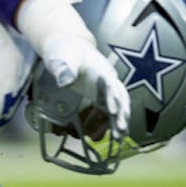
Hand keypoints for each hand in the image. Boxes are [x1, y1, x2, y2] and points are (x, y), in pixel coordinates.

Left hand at [16, 0, 130, 138]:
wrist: (70, 48)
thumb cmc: (66, 52)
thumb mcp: (62, 59)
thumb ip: (64, 70)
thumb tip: (65, 82)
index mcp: (101, 69)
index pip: (111, 84)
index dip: (113, 97)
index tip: (112, 110)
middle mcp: (108, 79)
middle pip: (120, 96)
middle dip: (123, 112)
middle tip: (122, 128)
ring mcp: (106, 88)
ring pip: (119, 105)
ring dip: (121, 120)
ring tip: (121, 138)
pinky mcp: (102, 96)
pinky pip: (112, 110)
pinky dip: (115, 122)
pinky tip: (117, 136)